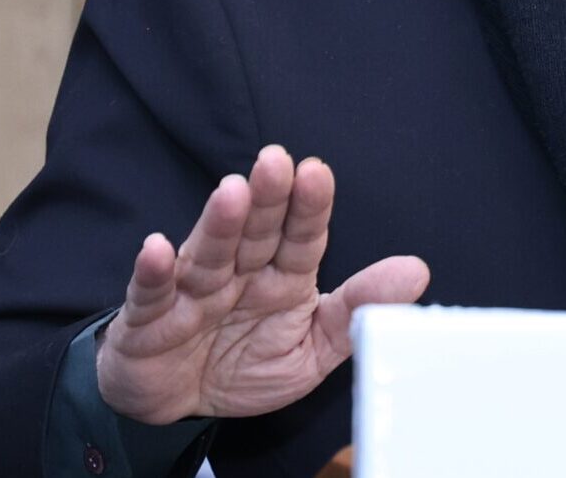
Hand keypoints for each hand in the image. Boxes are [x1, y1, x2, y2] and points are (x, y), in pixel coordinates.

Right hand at [96, 145, 429, 423]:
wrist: (182, 404)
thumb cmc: (247, 364)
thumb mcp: (313, 348)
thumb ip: (359, 310)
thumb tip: (416, 272)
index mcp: (283, 276)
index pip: (301, 236)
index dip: (309, 206)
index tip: (318, 173)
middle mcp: (240, 272)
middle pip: (256, 231)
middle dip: (267, 198)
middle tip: (277, 162)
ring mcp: (193, 291)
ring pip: (208, 253)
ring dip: (218, 224)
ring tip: (231, 193)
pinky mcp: (149, 318)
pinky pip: (151, 293)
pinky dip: (153, 272)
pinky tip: (158, 249)